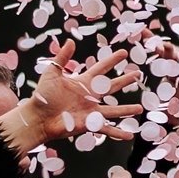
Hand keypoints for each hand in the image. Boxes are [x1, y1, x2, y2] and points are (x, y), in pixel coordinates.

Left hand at [0, 40, 141, 152]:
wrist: (38, 117)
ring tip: (140, 109)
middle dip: (125, 81)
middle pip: (112, 87)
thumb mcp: (52, 73)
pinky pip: (107, 129)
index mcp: (83, 83)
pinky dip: (118, 133)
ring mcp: (91, 111)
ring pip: (114, 110)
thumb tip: (70, 41)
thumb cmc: (42, 96)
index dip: (112, 60)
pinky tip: (129, 136)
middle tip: (138, 74)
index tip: (124, 53)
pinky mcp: (90, 124)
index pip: (101, 69)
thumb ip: (62, 58)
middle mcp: (90, 97)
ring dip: (127, 110)